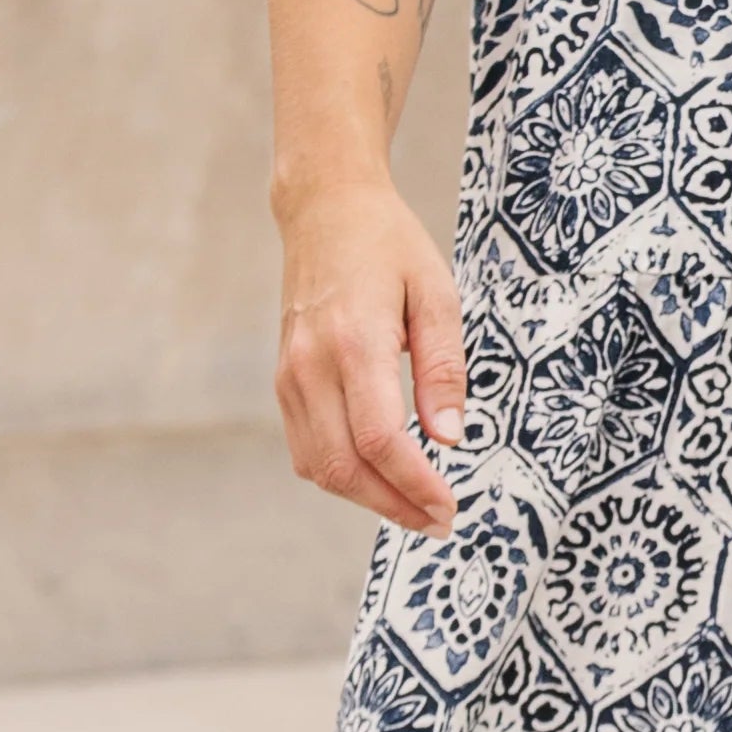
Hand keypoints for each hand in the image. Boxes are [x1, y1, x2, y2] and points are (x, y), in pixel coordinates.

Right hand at [273, 179, 467, 532]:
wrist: (324, 210)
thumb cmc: (388, 246)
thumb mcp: (436, 293)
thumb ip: (444, 367)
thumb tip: (449, 437)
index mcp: (354, 342)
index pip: (378, 440)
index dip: (414, 485)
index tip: (449, 506)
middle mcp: (311, 366)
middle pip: (343, 466)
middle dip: (393, 506)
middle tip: (438, 522)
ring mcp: (289, 376)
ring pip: (318, 467)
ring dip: (366, 498)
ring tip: (414, 507)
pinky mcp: (282, 380)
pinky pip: (304, 448)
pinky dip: (339, 475)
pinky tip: (378, 478)